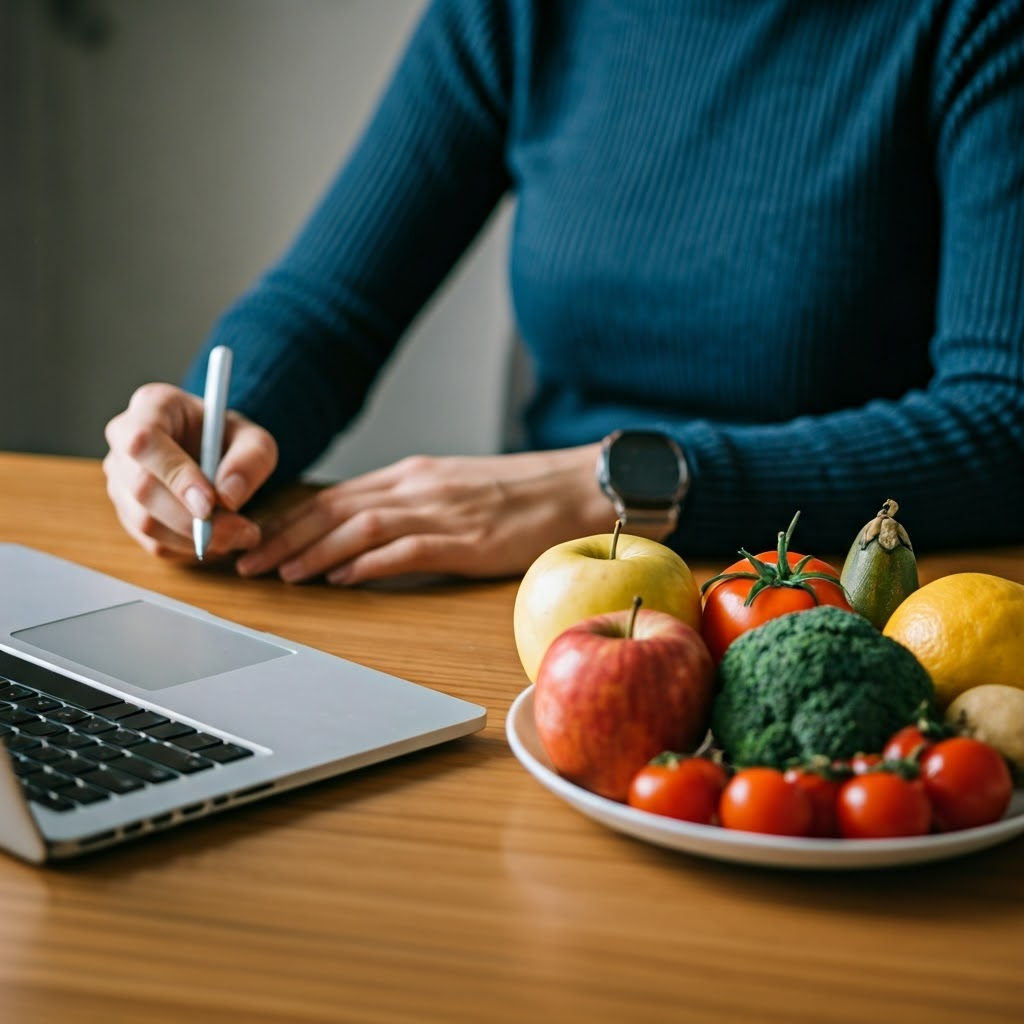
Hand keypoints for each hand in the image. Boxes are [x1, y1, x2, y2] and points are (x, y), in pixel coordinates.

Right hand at [103, 382, 277, 559]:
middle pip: (142, 489)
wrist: (215, 451)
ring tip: (240, 535)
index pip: (145, 441)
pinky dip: (189, 549)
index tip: (211, 504)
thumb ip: (250, 460)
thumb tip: (228, 497)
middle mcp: (124, 441)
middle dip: (192, 519)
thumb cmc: (230, 439)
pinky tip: (220, 540)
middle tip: (240, 530)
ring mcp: (120, 479)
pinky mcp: (128, 512)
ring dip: (195, 539)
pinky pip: (152, 542)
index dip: (175, 476)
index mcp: (152, 406)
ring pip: (144, 522)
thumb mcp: (255, 439)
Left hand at [234, 444, 614, 583]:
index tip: (255, 541)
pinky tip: (342, 577)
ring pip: (360, 526)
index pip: (333, 496)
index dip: (287, 520)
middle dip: (284, 536)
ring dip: (314, 551)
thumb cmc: (516, 495)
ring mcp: (441, 511)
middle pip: (335, 509)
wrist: (573, 488)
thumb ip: (406, 507)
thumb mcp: (451, 490)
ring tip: (282, 574)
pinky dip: (368, 563)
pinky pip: (406, 549)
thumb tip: (356, 542)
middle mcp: (417, 486)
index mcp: (411, 475)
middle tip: (246, 561)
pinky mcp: (467, 540)